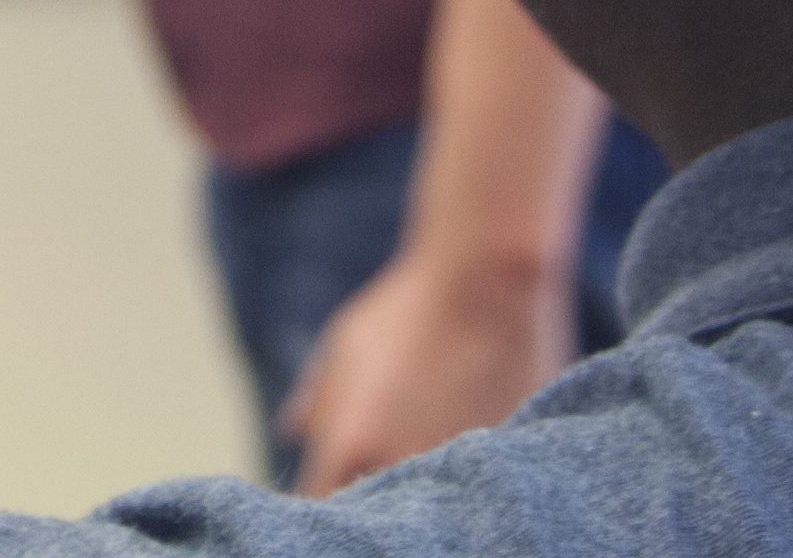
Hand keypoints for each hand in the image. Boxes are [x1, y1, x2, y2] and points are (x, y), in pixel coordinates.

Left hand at [282, 243, 575, 495]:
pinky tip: (467, 437)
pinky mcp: (499, 463)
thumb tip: (293, 431)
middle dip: (368, 494)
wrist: (489, 281)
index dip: (321, 498)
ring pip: (425, 503)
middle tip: (378, 455)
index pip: (319, 504)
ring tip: (425, 436)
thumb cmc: (407, 308)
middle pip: (373, 510)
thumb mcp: (346, 346)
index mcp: (349, 444)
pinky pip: (471, 482)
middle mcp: (398, 468)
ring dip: (418, 485)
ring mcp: (451, 470)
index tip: (327, 484)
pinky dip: (464, 472)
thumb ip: (318, 399)